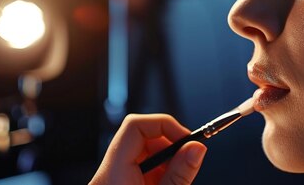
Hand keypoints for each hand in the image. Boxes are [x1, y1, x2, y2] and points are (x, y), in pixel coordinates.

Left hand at [90, 114, 206, 184]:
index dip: (164, 125)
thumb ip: (179, 174)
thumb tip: (197, 147)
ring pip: (142, 151)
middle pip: (141, 137)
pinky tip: (166, 183)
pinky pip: (139, 167)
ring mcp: (112, 180)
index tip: (187, 138)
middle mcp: (107, 174)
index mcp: (113, 175)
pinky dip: (159, 172)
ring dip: (166, 160)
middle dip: (169, 144)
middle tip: (187, 159)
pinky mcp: (118, 184)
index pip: (135, 126)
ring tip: (177, 177)